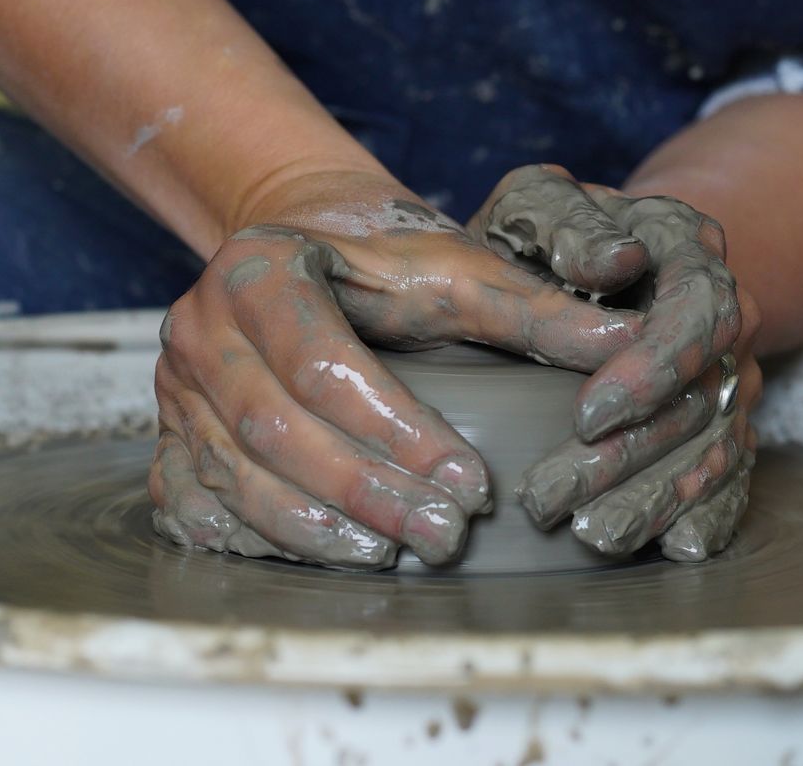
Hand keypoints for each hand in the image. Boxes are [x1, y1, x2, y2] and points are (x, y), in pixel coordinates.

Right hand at [148, 171, 645, 568]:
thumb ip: (535, 308)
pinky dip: (264, 541)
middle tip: (445, 536)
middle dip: (367, 493)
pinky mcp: (173, 438)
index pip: (323, 363)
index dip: (397, 432)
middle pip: (277, 429)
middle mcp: (200, 330)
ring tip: (398, 552)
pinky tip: (330, 553)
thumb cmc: (382, 263)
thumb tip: (629, 344)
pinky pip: (203, 506)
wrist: (304, 249)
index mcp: (260, 270)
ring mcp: (176, 391)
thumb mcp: (459, 269)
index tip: (471, 483)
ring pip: (239, 477)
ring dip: (320, 528)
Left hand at [468, 165, 762, 560]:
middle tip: (548, 498)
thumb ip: (566, 223)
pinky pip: (730, 475)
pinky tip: (675, 548)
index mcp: (689, 251)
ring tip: (593, 537)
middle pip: (699, 396)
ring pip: (711, 446)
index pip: (698, 312)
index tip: (586, 416)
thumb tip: (616, 264)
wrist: (595, 258)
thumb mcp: (538, 205)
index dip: (652, 370)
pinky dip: (708, 514)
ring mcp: (726, 375)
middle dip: (628, 456)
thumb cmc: (548, 236)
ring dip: (655, 498)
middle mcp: (723, 318)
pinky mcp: (718, 423)